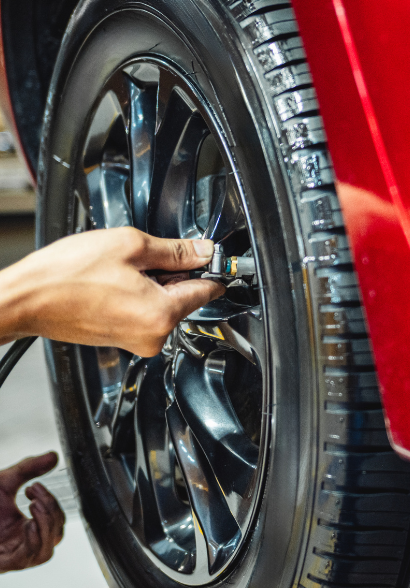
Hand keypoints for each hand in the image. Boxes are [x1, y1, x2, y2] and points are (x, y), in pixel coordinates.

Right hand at [0, 228, 224, 356]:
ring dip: (152, 283)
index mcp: (162, 315)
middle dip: (173, 274)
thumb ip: (175, 250)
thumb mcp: (130, 246)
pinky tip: (112, 283)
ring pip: (164, 303)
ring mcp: (137, 342)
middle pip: (186, 297)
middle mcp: (154, 336)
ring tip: (120, 271)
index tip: (206, 254)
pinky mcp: (122, 339)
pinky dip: (136, 294)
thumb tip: (204, 250)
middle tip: (144, 257)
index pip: (209, 290)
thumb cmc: (65, 276)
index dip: (208, 267)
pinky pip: (144, 312)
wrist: (22, 299)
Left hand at [0, 452, 64, 571]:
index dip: (52, 503)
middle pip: (54, 537)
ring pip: (45, 551)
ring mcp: (12, 556)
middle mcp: (20, 545)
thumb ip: (29, 469)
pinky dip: (34, 540)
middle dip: (52, 512)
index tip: (36, 486)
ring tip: (35, 505)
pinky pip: (27, 557)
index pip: (54, 523)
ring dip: (46, 526)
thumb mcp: (4, 482)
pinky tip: (30, 524)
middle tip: (36, 494)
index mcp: (24, 529)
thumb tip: (53, 456)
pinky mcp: (2, 563)